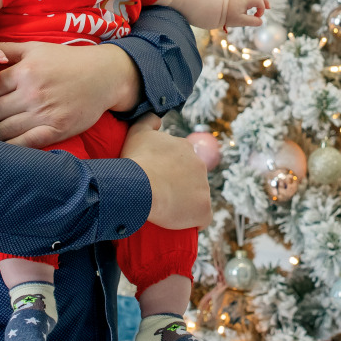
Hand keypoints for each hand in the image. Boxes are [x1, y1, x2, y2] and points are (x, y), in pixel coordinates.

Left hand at [0, 41, 138, 146]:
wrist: (104, 76)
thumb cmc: (68, 60)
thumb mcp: (36, 48)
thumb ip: (7, 50)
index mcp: (25, 72)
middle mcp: (32, 93)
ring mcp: (44, 114)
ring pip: (3, 130)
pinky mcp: (56, 130)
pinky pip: (25, 143)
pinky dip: (8, 147)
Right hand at [122, 114, 212, 229]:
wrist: (139, 187)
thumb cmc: (136, 161)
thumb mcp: (138, 133)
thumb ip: (148, 120)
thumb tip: (156, 116)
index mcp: (186, 148)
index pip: (182, 161)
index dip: (170, 172)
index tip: (157, 180)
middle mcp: (200, 165)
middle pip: (191, 179)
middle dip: (179, 187)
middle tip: (159, 196)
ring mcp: (204, 188)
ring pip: (197, 198)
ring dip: (186, 204)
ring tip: (166, 211)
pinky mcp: (204, 209)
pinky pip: (202, 218)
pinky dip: (194, 222)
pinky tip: (181, 224)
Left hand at [222, 0, 269, 27]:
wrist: (217, 11)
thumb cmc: (228, 16)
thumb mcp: (241, 21)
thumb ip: (252, 21)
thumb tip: (261, 21)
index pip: (259, 2)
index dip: (261, 10)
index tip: (257, 17)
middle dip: (264, 0)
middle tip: (269, 8)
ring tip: (263, 4)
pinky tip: (253, 3)